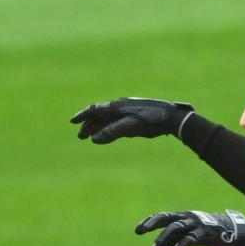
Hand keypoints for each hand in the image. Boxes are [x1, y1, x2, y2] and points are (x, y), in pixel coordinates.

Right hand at [70, 97, 194, 143]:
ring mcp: (128, 111)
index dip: (83, 116)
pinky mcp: (135, 117)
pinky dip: (109, 128)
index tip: (72, 122)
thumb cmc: (152, 121)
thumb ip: (112, 132)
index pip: (95, 110)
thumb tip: (94, 139)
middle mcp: (121, 107)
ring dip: (98, 127)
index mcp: (118, 107)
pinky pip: (117, 122)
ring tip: (90, 136)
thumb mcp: (131, 127)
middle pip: (100, 115)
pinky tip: (108, 134)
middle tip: (80, 136)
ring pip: (108, 119)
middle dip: (89, 125)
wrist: (172, 117)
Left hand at [135, 210, 244, 245]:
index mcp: (181, 217)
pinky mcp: (205, 234)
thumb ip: (169, 243)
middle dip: (153, 223)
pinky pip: (190, 239)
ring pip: (177, 227)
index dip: (150, 221)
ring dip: (164, 236)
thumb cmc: (203, 234)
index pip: (162, 216)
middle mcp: (187, 218)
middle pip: (167, 218)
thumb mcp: (185, 237)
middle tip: (141, 231)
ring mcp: (196, 224)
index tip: (138, 230)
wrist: (230, 232)